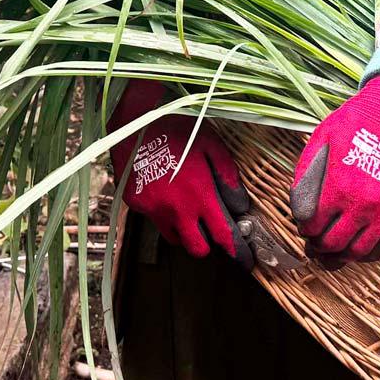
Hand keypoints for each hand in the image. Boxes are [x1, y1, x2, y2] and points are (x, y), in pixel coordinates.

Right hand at [105, 80, 253, 267]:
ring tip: (186, 206)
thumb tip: (240, 205)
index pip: (223, 236)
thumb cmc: (177, 127)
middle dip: (208, 243)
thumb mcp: (212, 145)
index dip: (237, 253)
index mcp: (199, 195)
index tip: (245, 261)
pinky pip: (154, 218)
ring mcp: (152, 209)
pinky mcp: (135, 204)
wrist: (134, 118)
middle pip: (197, 249)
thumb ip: (228, 177)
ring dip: (184, 230)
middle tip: (210, 228)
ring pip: (174, 237)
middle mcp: (176, 209)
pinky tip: (164, 189)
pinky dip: (163, 212)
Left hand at [288, 73, 379, 267]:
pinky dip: (374, 251)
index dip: (305, 228)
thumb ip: (306, 171)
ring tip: (338, 246)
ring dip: (345, 253)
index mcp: (338, 185)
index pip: (312, 224)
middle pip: (333, 244)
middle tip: (317, 241)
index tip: (306, 226)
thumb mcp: (321, 138)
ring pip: (360, 251)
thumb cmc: (356, 122)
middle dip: (320, 245)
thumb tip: (296, 202)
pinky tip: (364, 244)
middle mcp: (363, 202)